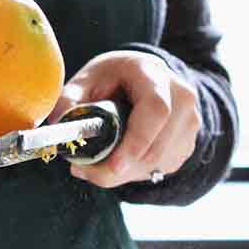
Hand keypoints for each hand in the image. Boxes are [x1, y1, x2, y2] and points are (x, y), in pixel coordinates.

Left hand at [50, 50, 200, 188]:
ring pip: (158, 163)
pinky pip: (161, 168)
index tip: (113, 167)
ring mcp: (190, 121)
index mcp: (154, 74)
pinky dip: (135, 172)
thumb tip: (57, 124)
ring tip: (96, 163)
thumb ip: (70, 100)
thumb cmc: (113, 78)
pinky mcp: (188, 142)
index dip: (136, 142)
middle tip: (84, 172)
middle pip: (156, 146)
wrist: (145, 77)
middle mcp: (181, 97)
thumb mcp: (88, 79)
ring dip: (124, 173)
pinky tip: (120, 157)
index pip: (155, 110)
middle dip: (119, 168)